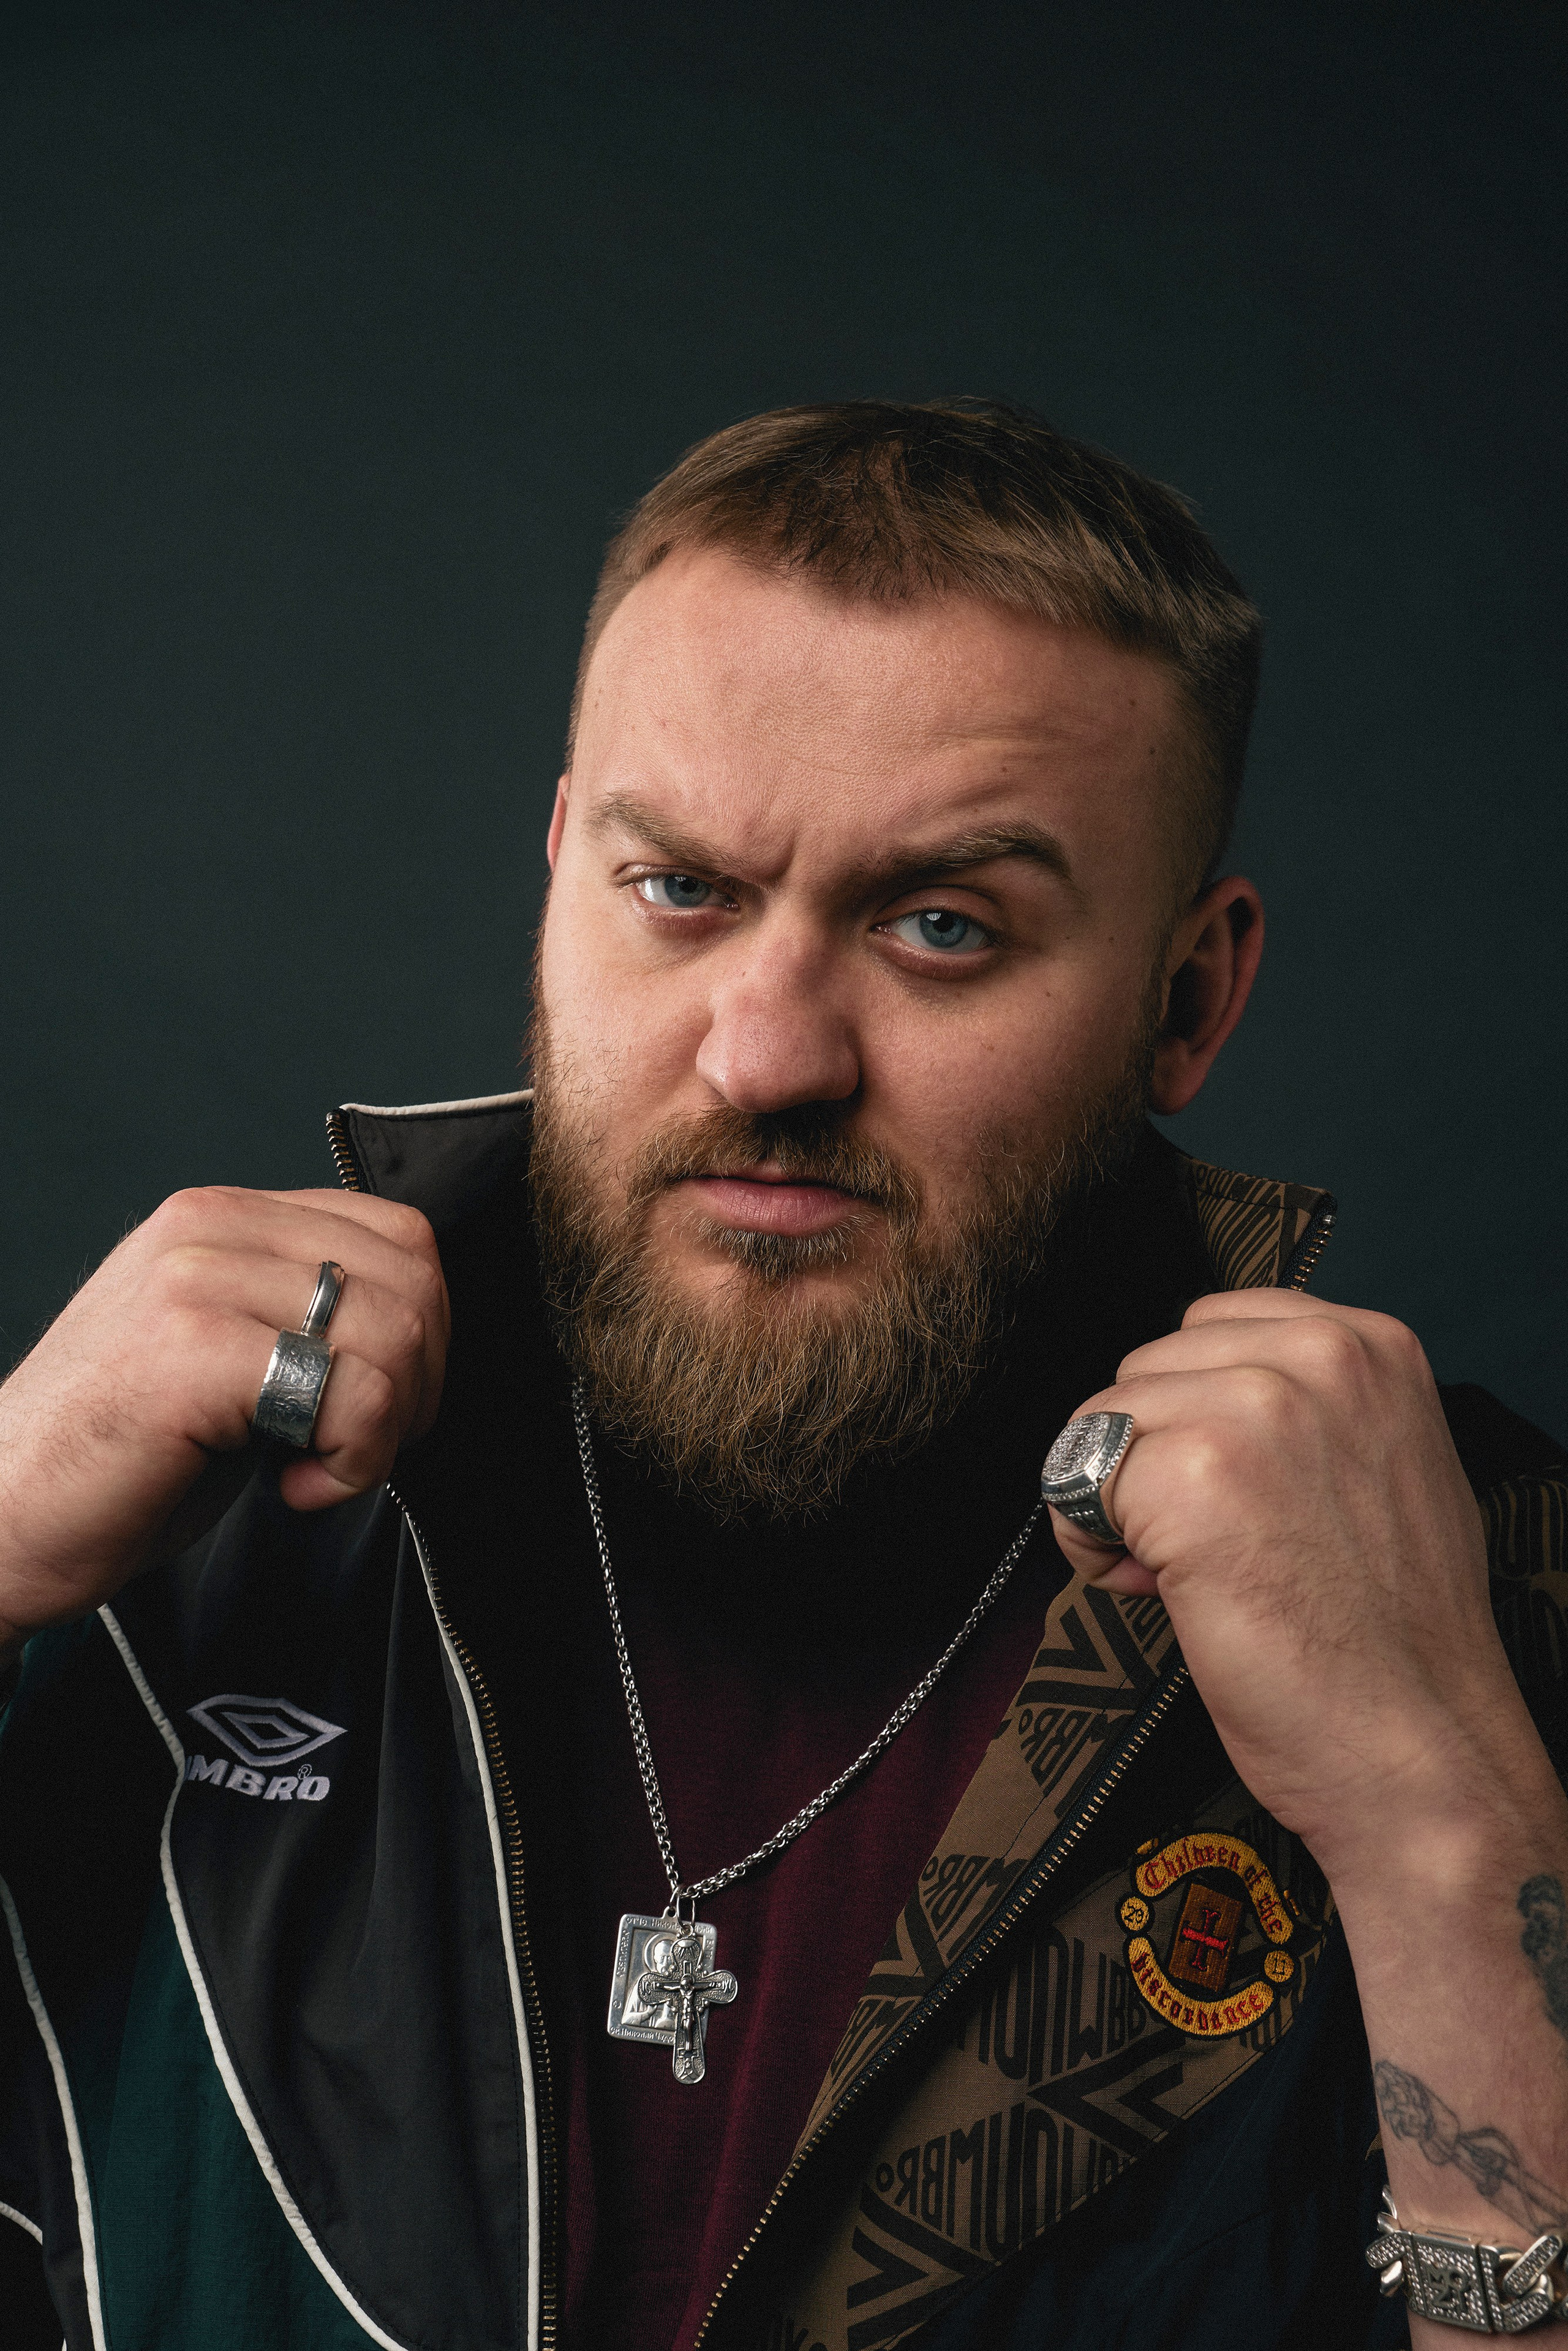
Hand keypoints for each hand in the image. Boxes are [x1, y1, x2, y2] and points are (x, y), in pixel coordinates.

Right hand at [0, 1187, 447, 1661]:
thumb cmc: (121, 1457)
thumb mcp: (227, 1352)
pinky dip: (353, 1461)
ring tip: (314, 1468)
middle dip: (416, 1387)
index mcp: (222, 1215)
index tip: (375, 1406)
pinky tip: (293, 1487)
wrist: (2, 1522)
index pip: (401, 1235)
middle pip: (414, 1282)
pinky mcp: (192, 1353)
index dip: (423, 1333)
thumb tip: (421, 1326)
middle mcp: (209, 1227)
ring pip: (395, 1335)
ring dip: (383, 1432)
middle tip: (352, 1448)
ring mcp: (196, 1283)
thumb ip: (301, 1313)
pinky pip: (353, 1393)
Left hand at [1046, 1291, 1549, 1882]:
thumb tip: (1185, 1410)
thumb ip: (1302, 1414)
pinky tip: (1151, 1588)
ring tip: (1183, 1572)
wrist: (1421, 1748)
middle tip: (1205, 1546)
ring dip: (1114, 1499)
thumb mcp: (1380, 1469)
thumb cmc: (1390, 1637)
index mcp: (1370, 1347)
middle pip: (1144, 1369)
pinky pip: (1075, 1477)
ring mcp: (1255, 1409)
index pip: (1209, 1325)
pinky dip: (1088, 1540)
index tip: (1225, 1488)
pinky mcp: (1193, 1476)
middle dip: (1149, 1455)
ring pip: (1103, 1419)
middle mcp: (1318, 1358)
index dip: (1191, 1414)